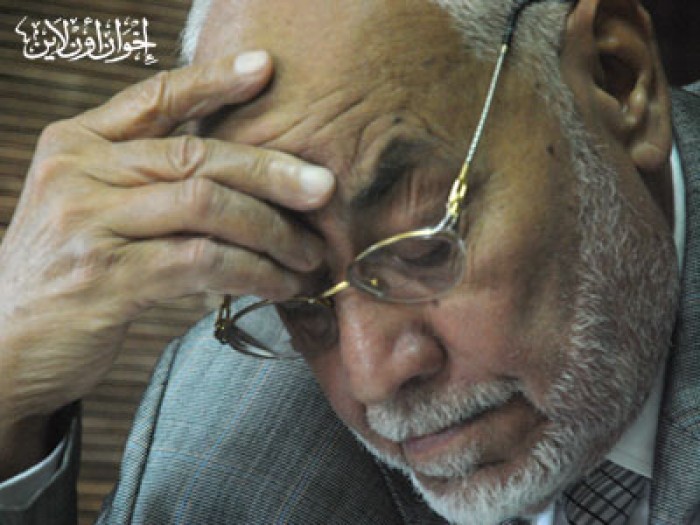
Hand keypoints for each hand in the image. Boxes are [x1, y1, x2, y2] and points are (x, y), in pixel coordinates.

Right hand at [0, 50, 333, 470]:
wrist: (5, 344)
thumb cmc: (67, 271)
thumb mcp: (91, 209)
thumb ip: (146, 182)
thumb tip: (242, 179)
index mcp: (76, 145)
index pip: (153, 98)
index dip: (212, 80)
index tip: (266, 69)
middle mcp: (79, 173)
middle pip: (196, 154)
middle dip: (271, 172)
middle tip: (324, 188)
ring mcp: (89, 223)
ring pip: (206, 206)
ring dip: (271, 232)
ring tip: (308, 254)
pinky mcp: (106, 277)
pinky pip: (201, 262)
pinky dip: (252, 273)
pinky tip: (280, 285)